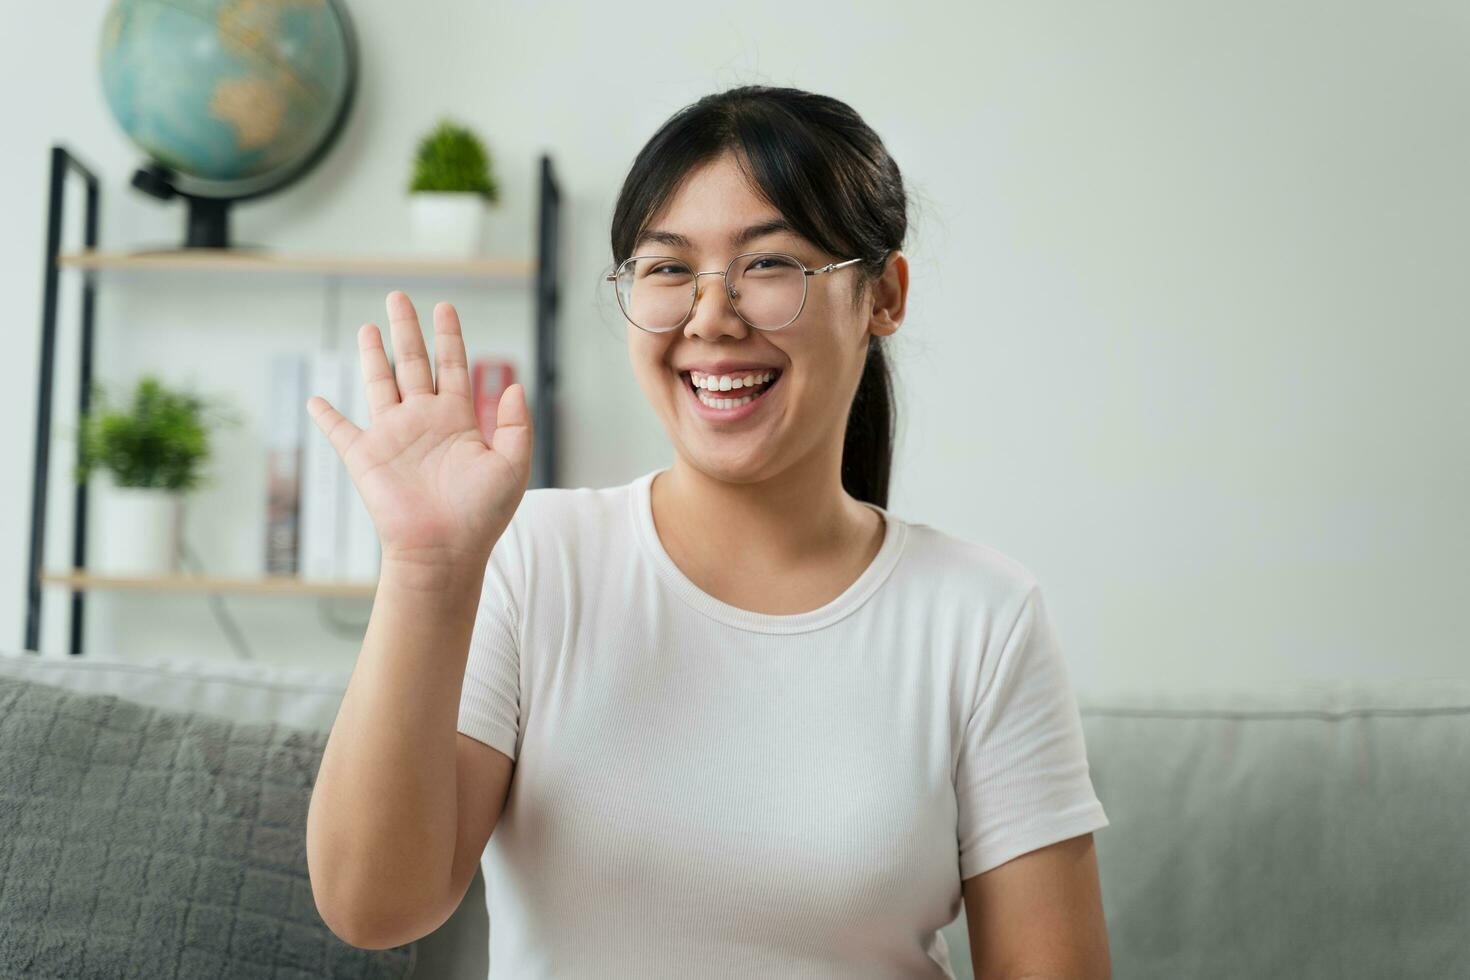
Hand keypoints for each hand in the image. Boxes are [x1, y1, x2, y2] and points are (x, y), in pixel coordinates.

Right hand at [306, 290, 532, 572]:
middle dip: (407, 329)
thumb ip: (515, 424)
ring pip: (379, 383)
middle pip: (413, 363)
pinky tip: (316, 400)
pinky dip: (327, 416)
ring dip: (373, 355)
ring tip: (369, 327)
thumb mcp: (511, 464)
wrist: (444, 551)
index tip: (445, 306)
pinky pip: (341, 431)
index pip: (453, 366)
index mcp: (458, 419)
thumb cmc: (481, 514)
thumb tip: (514, 385)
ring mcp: (393, 436)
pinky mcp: (365, 457)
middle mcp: (424, 421)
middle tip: (399, 296)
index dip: (449, 336)